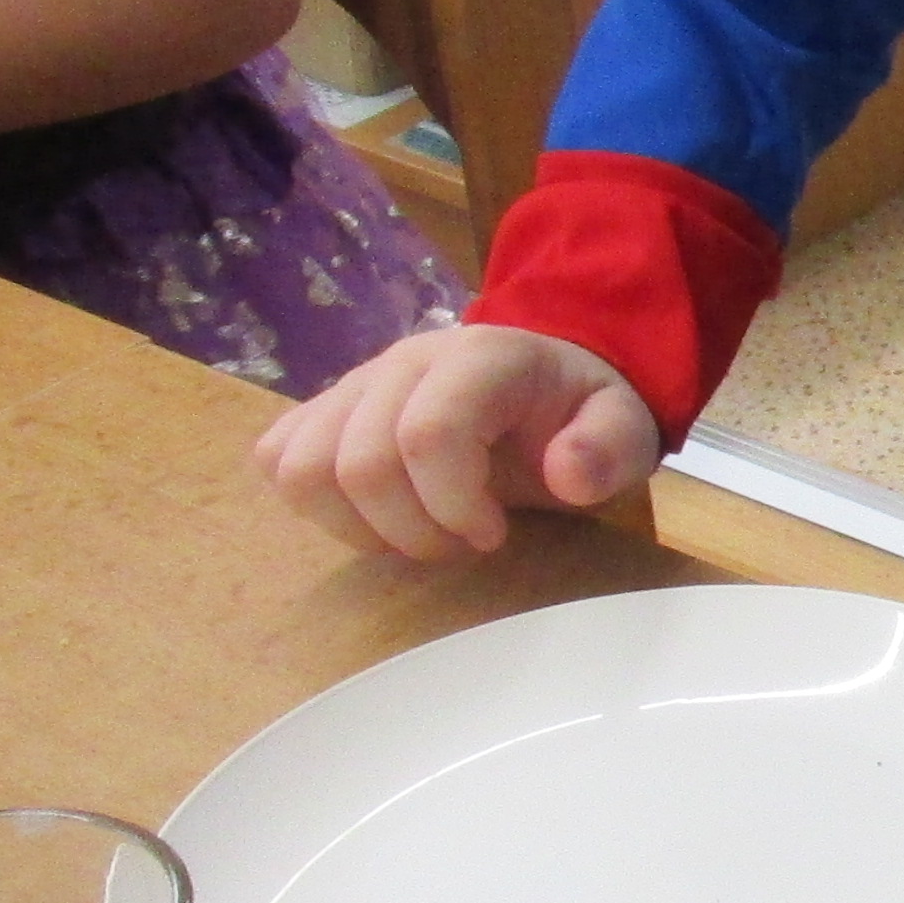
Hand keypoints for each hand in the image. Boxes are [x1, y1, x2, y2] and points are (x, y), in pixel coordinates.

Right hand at [251, 323, 659, 557]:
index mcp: (479, 359)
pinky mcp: (324, 411)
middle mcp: (402, 362)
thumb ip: (608, 448)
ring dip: (359, 526)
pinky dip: (321, 508)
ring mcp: (354, 384)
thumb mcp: (626, 428)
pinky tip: (380, 518)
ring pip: (301, 467)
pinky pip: (277, 460)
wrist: (547, 379)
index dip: (452, 504)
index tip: (494, 535)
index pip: (427, 434)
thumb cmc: (579, 412)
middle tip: (464, 544)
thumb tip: (568, 475)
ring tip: (420, 533)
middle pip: (358, 462)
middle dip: (411, 530)